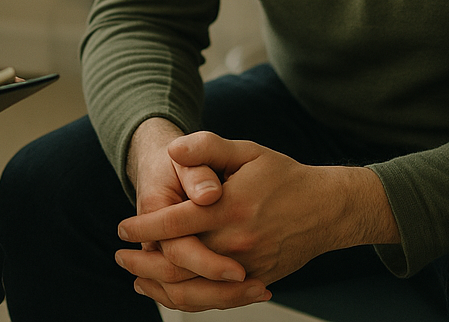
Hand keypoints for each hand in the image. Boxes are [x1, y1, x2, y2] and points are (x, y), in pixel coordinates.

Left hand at [119, 131, 399, 306]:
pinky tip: (172, 292)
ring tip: (138, 282)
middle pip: (182, 264)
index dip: (145, 227)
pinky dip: (191, 299)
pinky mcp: (258, 280)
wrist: (328, 208)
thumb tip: (172, 149)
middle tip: (120, 258)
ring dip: (163, 289)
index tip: (122, 228)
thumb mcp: (245, 151)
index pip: (177, 223)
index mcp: (231, 207)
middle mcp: (238, 243)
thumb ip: (207, 148)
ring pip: (198, 290)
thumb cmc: (281, 175)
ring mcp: (249, 267)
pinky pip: (219, 298)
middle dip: (145, 264)